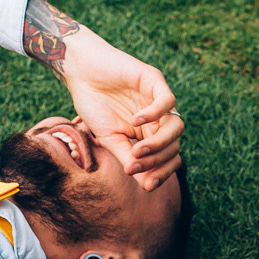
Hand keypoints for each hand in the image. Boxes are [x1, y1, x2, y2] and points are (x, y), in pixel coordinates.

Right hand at [54, 26, 183, 190]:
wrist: (81, 73)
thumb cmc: (94, 105)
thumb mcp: (109, 138)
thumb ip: (127, 157)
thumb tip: (146, 185)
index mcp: (150, 134)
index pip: (169, 158)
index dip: (162, 173)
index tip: (147, 185)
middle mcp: (159, 118)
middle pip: (175, 145)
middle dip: (157, 161)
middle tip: (134, 164)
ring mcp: (158, 99)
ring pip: (177, 126)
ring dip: (159, 143)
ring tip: (138, 149)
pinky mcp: (154, 80)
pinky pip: (167, 100)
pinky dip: (154, 114)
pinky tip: (135, 120)